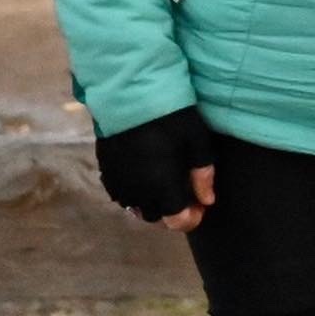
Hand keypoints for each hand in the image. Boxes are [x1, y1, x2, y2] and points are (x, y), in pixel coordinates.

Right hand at [94, 106, 215, 232]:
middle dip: (172, 210)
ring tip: (164, 183)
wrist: (129, 94)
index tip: (201, 206)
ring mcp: (118, 184)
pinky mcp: (106, 171)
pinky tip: (143, 175)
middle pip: (156, 216)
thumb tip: (208, 201)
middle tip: (184, 192)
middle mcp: (137, 193)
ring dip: (152, 202)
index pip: (176, 221)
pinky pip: (120, 194)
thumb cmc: (169, 115)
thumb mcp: (195, 138)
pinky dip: (134, 192)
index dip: (191, 218)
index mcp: (161, 187)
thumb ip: (203, 173)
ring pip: (136, 207)